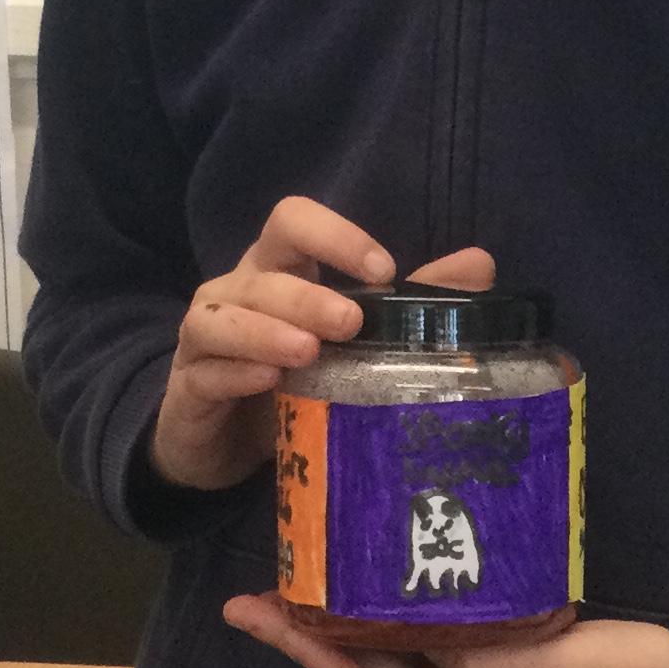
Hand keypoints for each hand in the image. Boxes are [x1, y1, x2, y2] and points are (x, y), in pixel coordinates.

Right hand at [150, 200, 492, 493]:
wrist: (222, 444)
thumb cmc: (293, 381)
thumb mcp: (354, 344)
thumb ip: (414, 304)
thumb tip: (480, 264)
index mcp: (278, 270)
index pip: (293, 222)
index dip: (335, 235)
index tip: (385, 269)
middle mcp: (236, 292)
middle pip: (262, 269)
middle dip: (307, 294)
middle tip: (352, 324)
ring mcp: (205, 338)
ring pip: (221, 316)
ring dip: (264, 330)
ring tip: (308, 353)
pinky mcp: (188, 387)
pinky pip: (204, 371)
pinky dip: (234, 372)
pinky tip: (267, 381)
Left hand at [221, 594, 668, 667]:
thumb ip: (490, 657)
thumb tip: (412, 635)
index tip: (271, 616)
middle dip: (314, 636)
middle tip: (269, 581)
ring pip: (402, 657)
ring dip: (353, 618)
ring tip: (320, 566)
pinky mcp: (519, 659)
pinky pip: (442, 635)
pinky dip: (406, 605)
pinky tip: (405, 567)